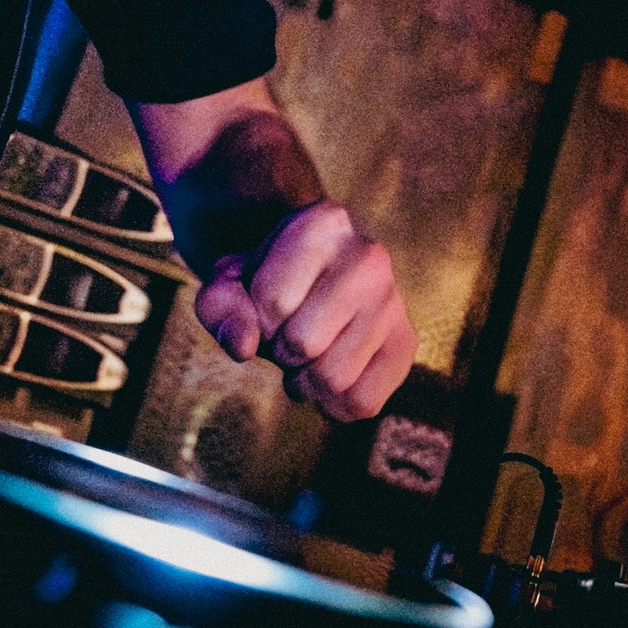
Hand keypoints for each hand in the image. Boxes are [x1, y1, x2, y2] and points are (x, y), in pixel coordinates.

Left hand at [193, 200, 416, 421]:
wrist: (311, 281)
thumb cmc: (265, 280)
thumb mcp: (228, 282)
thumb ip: (220, 307)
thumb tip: (243, 345)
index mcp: (323, 222)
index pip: (272, 303)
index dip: (257, 318)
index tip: (267, 305)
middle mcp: (369, 255)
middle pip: (304, 344)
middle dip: (281, 351)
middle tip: (287, 333)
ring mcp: (394, 299)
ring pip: (334, 379)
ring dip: (306, 381)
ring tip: (307, 355)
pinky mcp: (407, 342)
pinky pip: (363, 402)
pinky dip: (335, 404)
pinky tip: (329, 375)